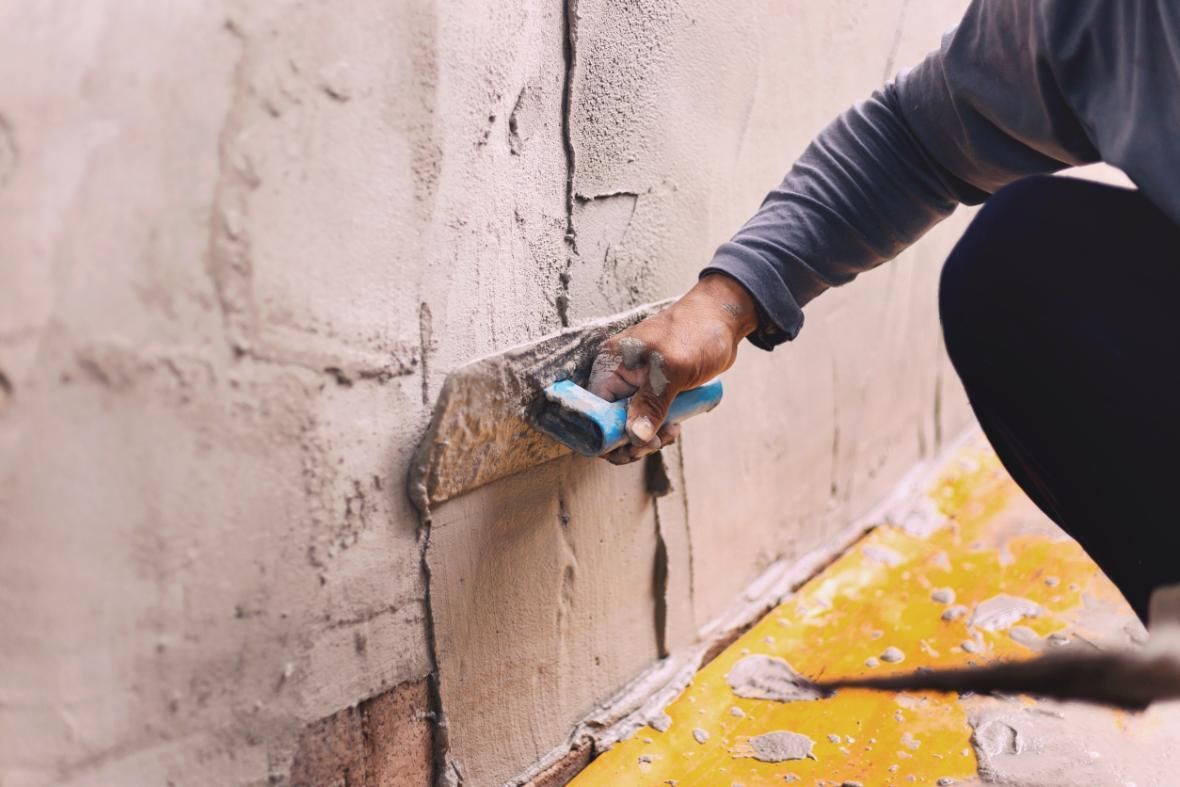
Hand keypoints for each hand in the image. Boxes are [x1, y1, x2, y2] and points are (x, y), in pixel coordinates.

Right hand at [588, 274, 757, 463]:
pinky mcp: (652, 391)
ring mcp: (634, 384)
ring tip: (671, 432)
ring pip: (630, 425)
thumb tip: (635, 437)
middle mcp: (617, 376)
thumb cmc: (696, 333)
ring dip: (648, 437)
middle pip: (609, 423)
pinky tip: (674, 427)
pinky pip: (647, 419)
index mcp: (609, 365)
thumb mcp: (672, 371)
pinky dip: (658, 428)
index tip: (631, 447)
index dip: (607, 435)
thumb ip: (651, 404)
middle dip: (631, 439)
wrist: (722, 319)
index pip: (593, 411)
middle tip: (657, 442)